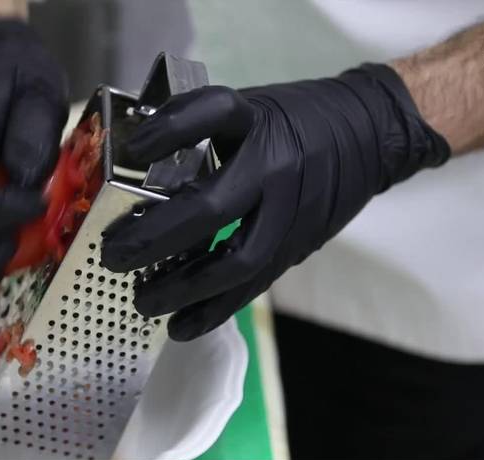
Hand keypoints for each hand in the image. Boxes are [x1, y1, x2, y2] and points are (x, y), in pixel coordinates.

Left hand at [101, 64, 449, 340]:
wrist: (369, 135)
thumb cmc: (292, 121)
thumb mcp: (249, 108)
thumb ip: (201, 132)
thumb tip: (132, 163)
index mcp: (256, 119)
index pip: (211, 114)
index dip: (170, 131)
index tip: (133, 150)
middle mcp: (275, 165)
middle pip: (213, 208)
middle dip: (156, 237)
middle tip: (114, 256)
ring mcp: (290, 211)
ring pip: (237, 260)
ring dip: (183, 288)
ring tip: (142, 302)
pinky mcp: (297, 245)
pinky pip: (254, 285)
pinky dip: (214, 310)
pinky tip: (180, 326)